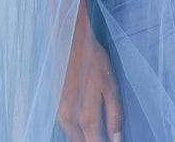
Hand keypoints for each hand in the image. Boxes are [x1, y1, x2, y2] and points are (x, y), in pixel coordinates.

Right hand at [57, 0, 122, 141]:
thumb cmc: (94, 62)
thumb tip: (117, 139)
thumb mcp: (111, 87)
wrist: (71, 43)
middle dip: (92, 141)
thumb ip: (114, 115)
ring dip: (83, 137)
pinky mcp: (56, 105)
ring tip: (96, 130)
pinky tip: (84, 120)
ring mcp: (61, 113)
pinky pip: (66, 126)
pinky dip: (75, 129)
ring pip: (72, 137)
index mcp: (87, 117)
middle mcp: (70, 120)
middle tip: (104, 134)